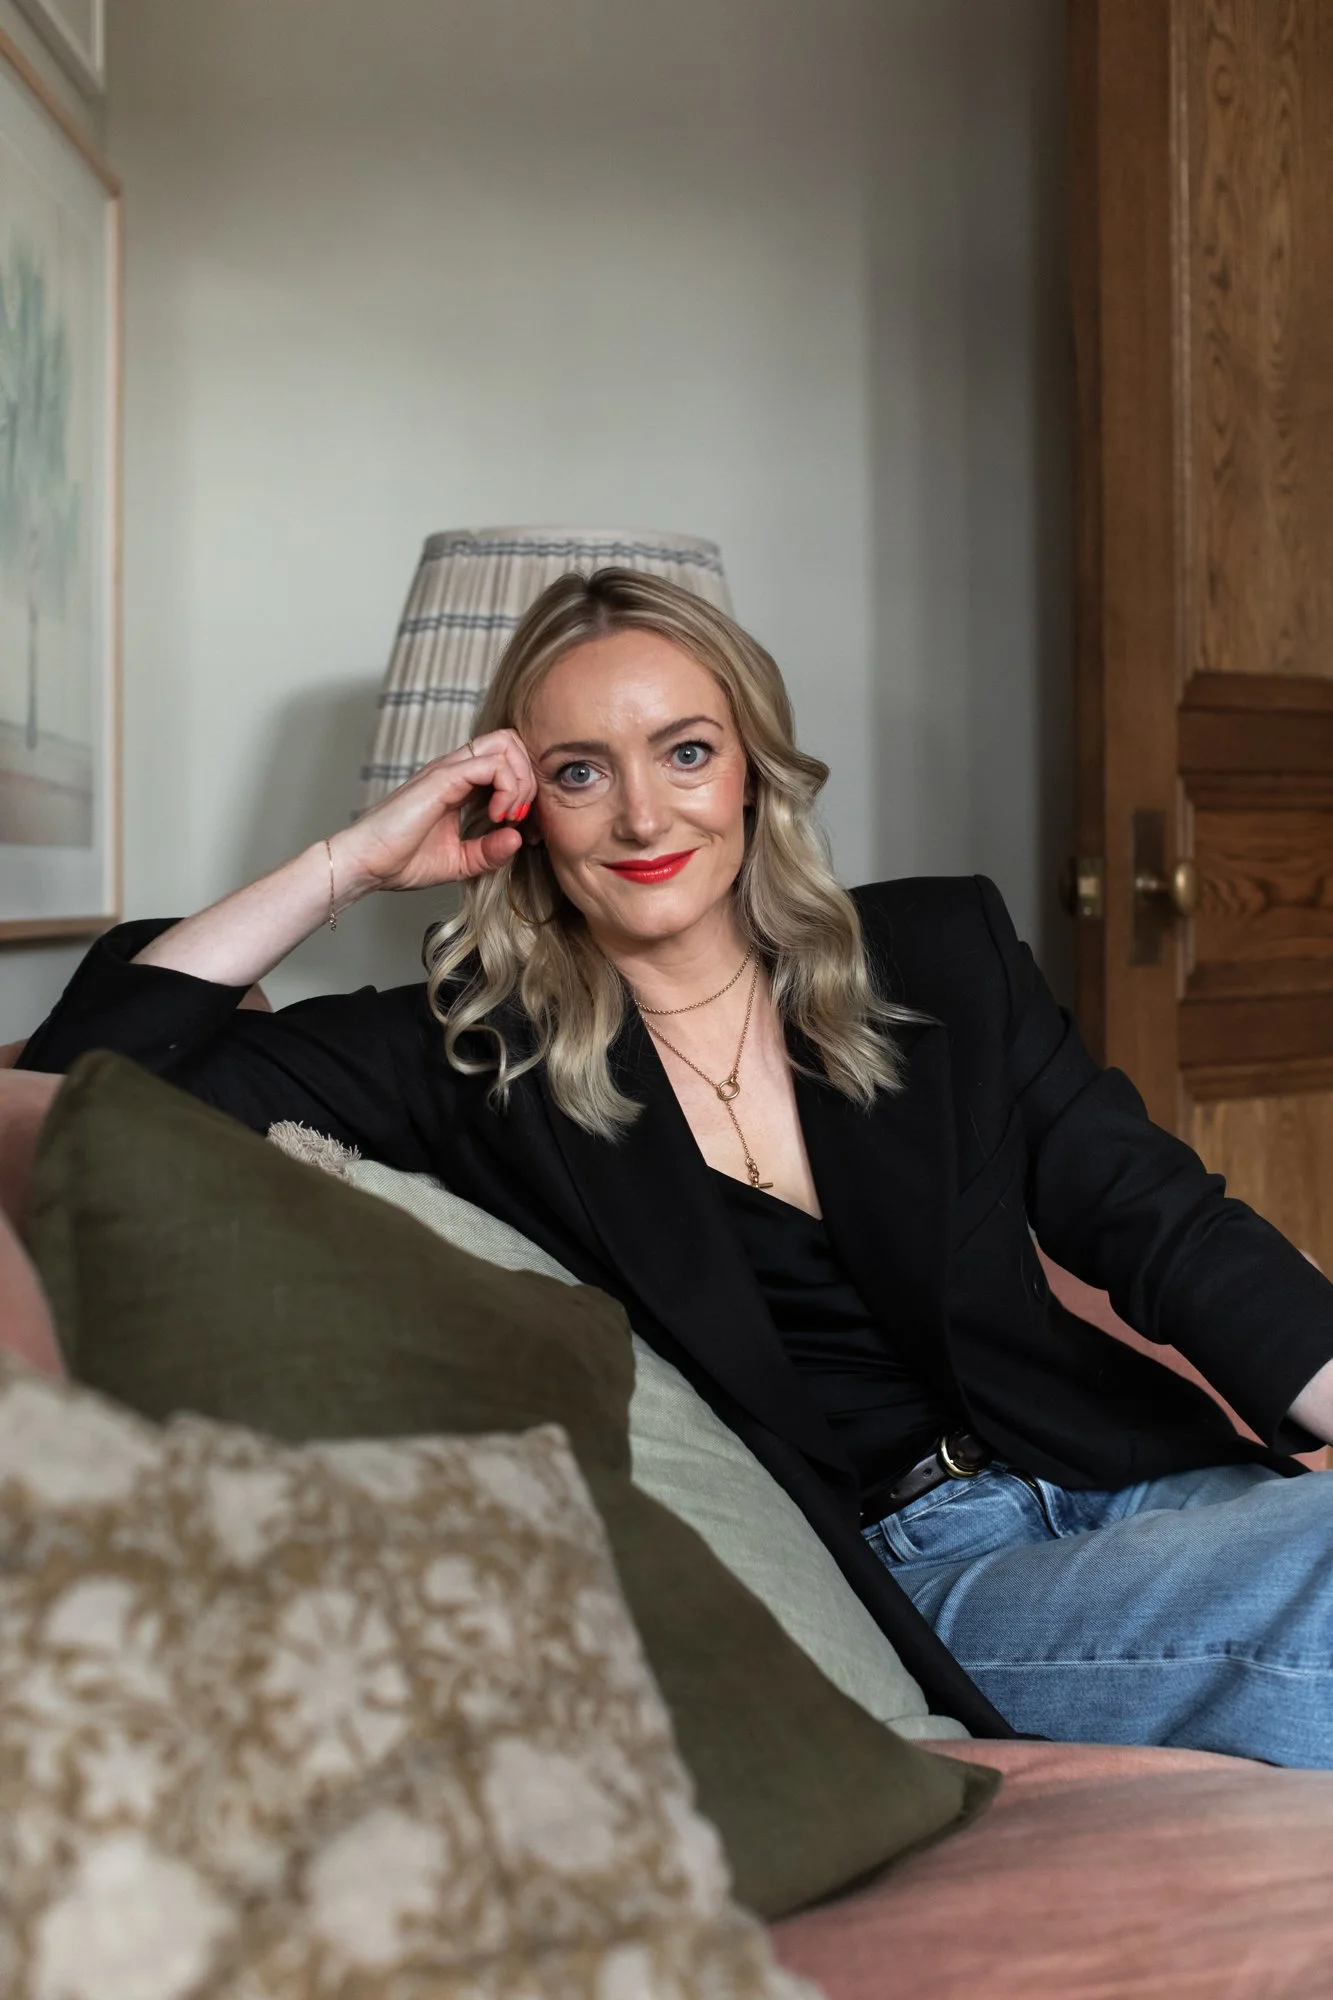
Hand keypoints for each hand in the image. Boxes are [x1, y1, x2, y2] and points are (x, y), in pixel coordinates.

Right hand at [333, 729, 537, 894]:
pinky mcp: (442, 778)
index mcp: (458, 783)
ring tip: (509, 816)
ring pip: (506, 745)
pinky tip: (498, 817)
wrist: (366, 864)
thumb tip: (518, 838)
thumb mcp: (460, 861)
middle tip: (520, 816)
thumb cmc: (401, 861)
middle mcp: (455, 769)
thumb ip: (489, 851)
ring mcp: (448, 770)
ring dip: (521, 781)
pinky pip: (492, 764)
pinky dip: (507, 788)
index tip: (520, 825)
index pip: (506, 760)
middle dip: (529, 777)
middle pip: (511, 741)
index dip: (524, 788)